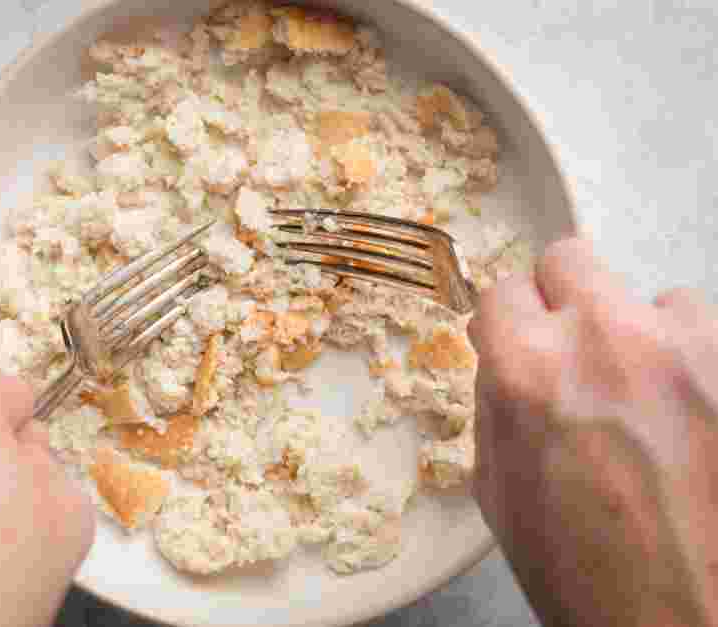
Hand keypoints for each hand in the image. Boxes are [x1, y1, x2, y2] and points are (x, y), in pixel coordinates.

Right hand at [469, 238, 717, 626]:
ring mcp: (685, 347)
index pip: (500, 290)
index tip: (514, 338)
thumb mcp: (498, 486)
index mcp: (527, 370)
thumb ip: (496, 401)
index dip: (505, 323)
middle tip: (569, 349)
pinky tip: (683, 412)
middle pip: (569, 258)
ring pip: (647, 296)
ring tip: (641, 397)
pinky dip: (687, 358)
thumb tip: (501, 355)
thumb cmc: (582, 571)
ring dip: (635, 334)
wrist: (681, 620)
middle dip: (559, 300)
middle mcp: (606, 339)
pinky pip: (702, 330)